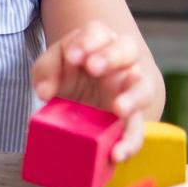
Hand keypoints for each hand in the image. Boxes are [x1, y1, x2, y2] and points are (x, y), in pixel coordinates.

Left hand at [31, 20, 154, 161]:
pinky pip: (137, 129)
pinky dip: (130, 142)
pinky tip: (117, 153)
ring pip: (143, 87)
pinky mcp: (132, 117)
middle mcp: (121, 61)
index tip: (72, 56)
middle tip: (92, 67)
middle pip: (127, 49)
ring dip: (132, 97)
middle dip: (110, 57)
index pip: (98, 32)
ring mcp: (131, 88)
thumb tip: (44, 92)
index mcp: (99, 41)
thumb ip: (46, 72)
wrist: (86, 94)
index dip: (87, 41)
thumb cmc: (68, 73)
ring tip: (119, 108)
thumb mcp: (51, 68)